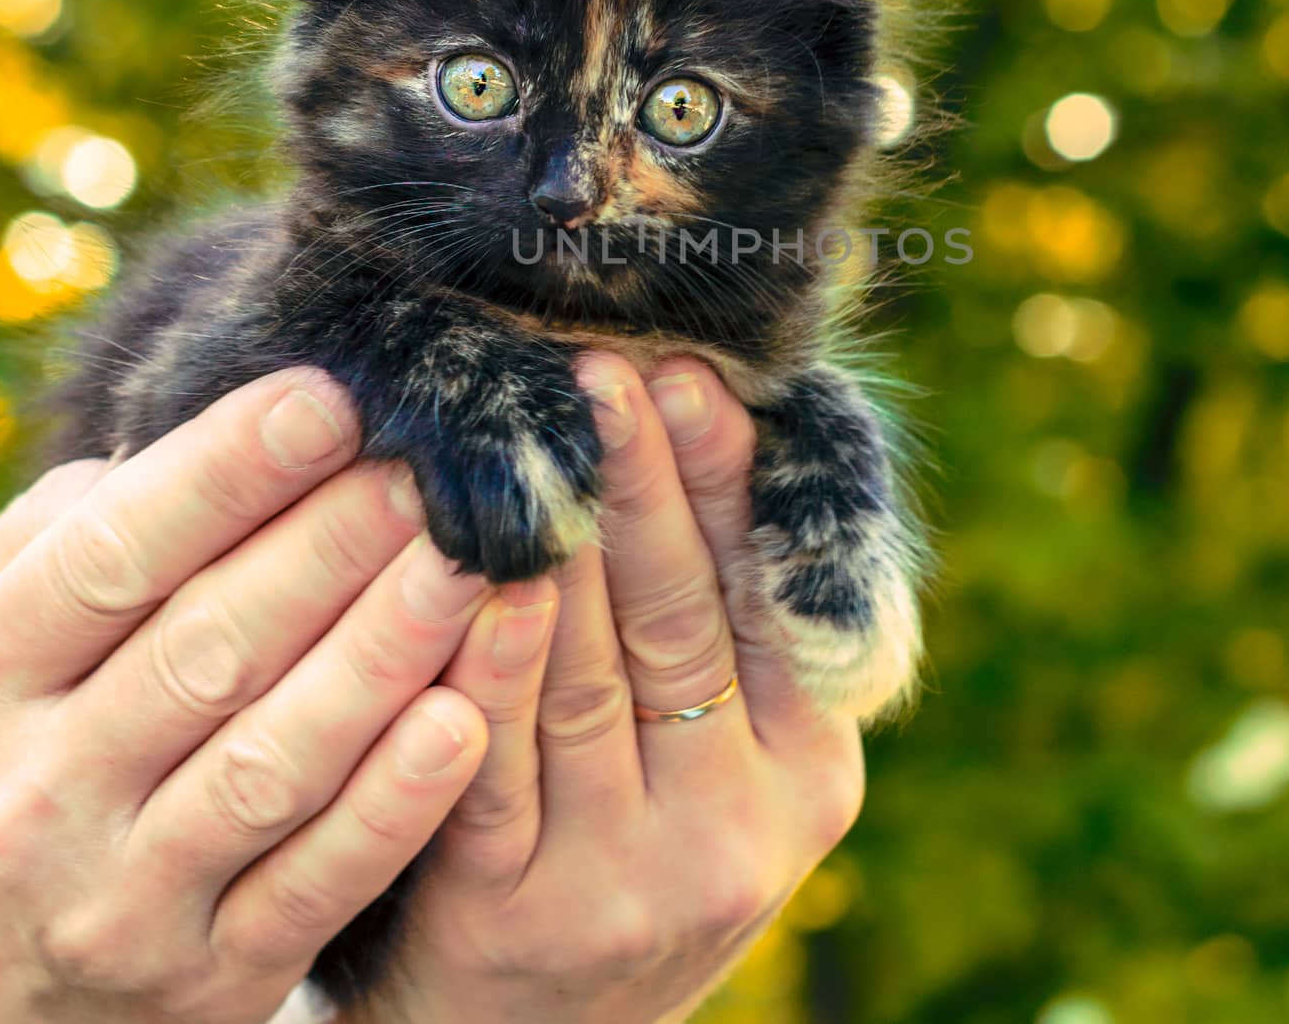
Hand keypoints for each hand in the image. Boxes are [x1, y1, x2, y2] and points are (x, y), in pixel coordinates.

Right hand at [0, 370, 494, 1023]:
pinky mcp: (206, 981)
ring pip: (275, 760)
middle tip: (440, 472)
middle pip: (212, 645)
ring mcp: (118, 898)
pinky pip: (314, 885)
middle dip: (338, 546)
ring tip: (477, 568)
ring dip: (388, 654)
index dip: (228, 469)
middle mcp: (34, 792)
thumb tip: (190, 443)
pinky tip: (466, 722)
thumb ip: (65, 543)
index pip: (113, 554)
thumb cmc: (8, 761)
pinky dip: (393, 807)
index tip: (334, 399)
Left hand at [346, 356, 865, 1023]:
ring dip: (562, 543)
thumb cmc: (645, 841)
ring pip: (589, 679)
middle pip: (681, 620)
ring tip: (537, 431)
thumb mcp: (736, 758)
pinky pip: (495, 767)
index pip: (764, 597)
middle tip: (605, 369)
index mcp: (812, 772)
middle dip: (642, 483)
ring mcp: (627, 883)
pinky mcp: (515, 920)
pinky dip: (486, 663)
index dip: (724, 481)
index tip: (688, 376)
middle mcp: (738, 832)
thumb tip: (719, 431)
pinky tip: (477, 576)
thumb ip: (738, 633)